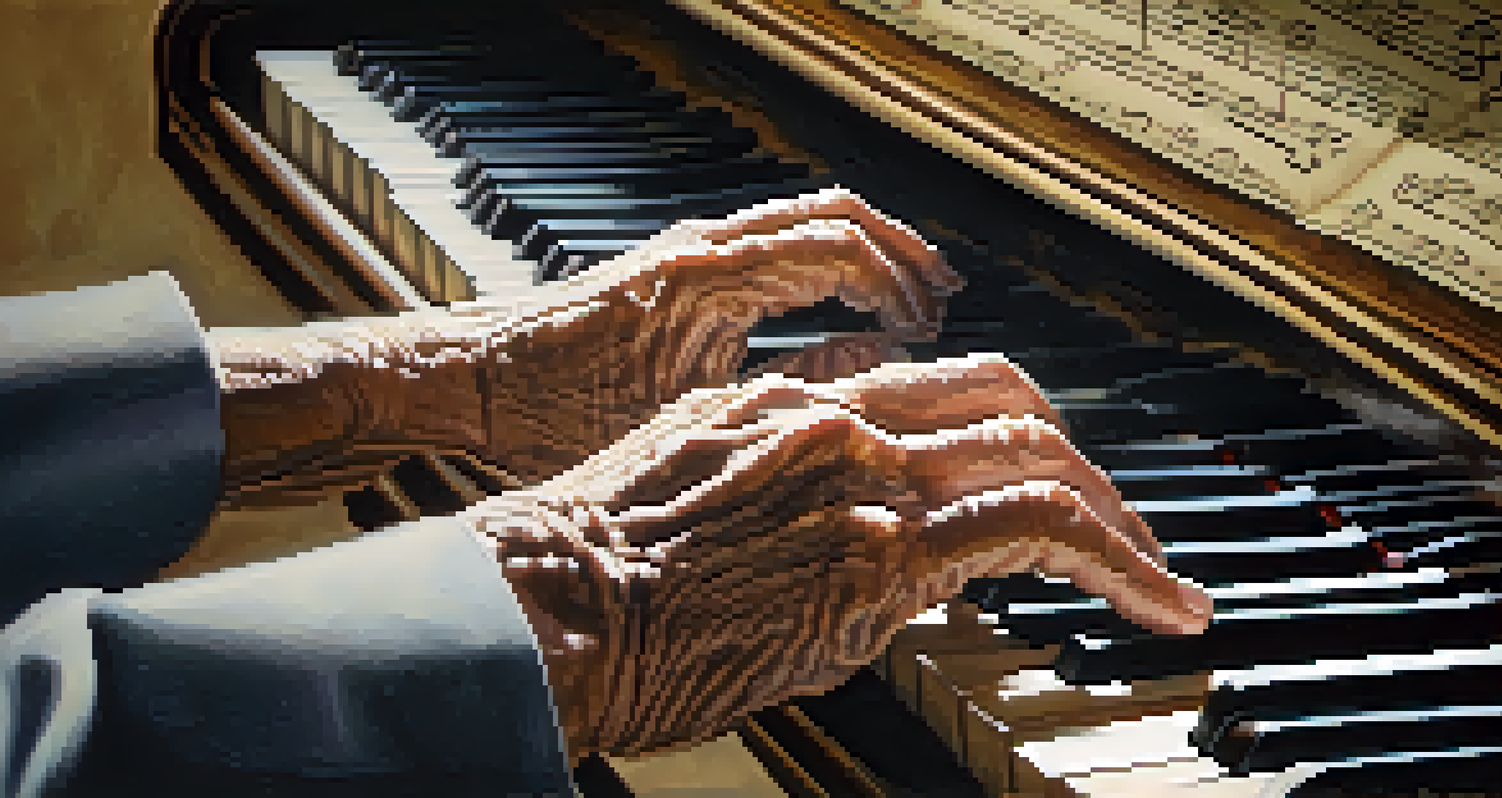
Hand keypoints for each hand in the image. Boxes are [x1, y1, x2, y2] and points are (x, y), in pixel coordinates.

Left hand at [211, 187, 962, 507]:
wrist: (468, 382)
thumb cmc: (552, 411)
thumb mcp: (686, 417)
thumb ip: (788, 385)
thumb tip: (870, 363)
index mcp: (713, 278)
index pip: (841, 247)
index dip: (899, 284)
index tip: (930, 326)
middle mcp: (703, 248)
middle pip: (833, 215)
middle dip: (898, 251)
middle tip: (944, 293)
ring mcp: (687, 252)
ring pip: (801, 222)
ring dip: (861, 252)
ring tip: (905, 293)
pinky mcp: (672, 270)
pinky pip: (769, 243)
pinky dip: (818, 263)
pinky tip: (832, 306)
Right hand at [462, 355, 1211, 760]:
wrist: (545, 604)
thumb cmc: (592, 563)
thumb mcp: (684, 480)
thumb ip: (773, 475)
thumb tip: (834, 510)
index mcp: (792, 398)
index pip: (930, 382)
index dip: (996, 422)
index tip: (1030, 466)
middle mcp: (841, 417)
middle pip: (1007, 399)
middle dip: (1080, 458)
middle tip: (1122, 518)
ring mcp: (865, 477)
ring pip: (1042, 458)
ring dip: (1124, 520)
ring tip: (1165, 578)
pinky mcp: (882, 554)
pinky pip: (1033, 533)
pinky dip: (1116, 562)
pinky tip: (1153, 605)